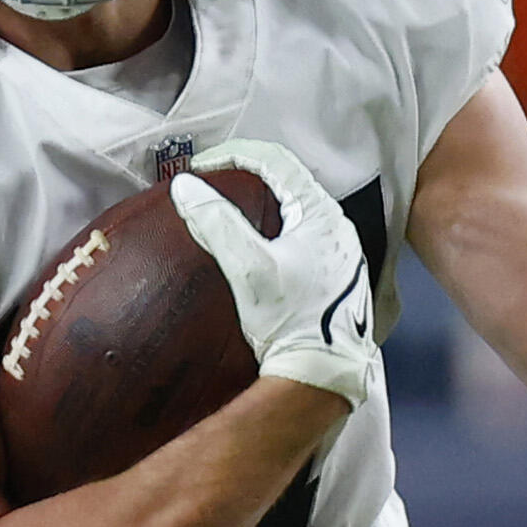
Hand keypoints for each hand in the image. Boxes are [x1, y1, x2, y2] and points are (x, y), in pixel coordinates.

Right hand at [168, 139, 373, 404]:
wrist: (322, 372)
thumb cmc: (288, 319)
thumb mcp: (247, 268)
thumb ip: (216, 222)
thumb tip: (184, 185)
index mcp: (320, 214)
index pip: (276, 162)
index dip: (235, 154)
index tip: (201, 166)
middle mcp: (338, 225)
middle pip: (290, 182)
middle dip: (249, 175)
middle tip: (213, 183)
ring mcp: (342, 250)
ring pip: (299, 208)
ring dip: (265, 202)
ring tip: (231, 211)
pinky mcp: (339, 274)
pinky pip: (306, 233)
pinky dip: (278, 226)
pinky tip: (262, 245)